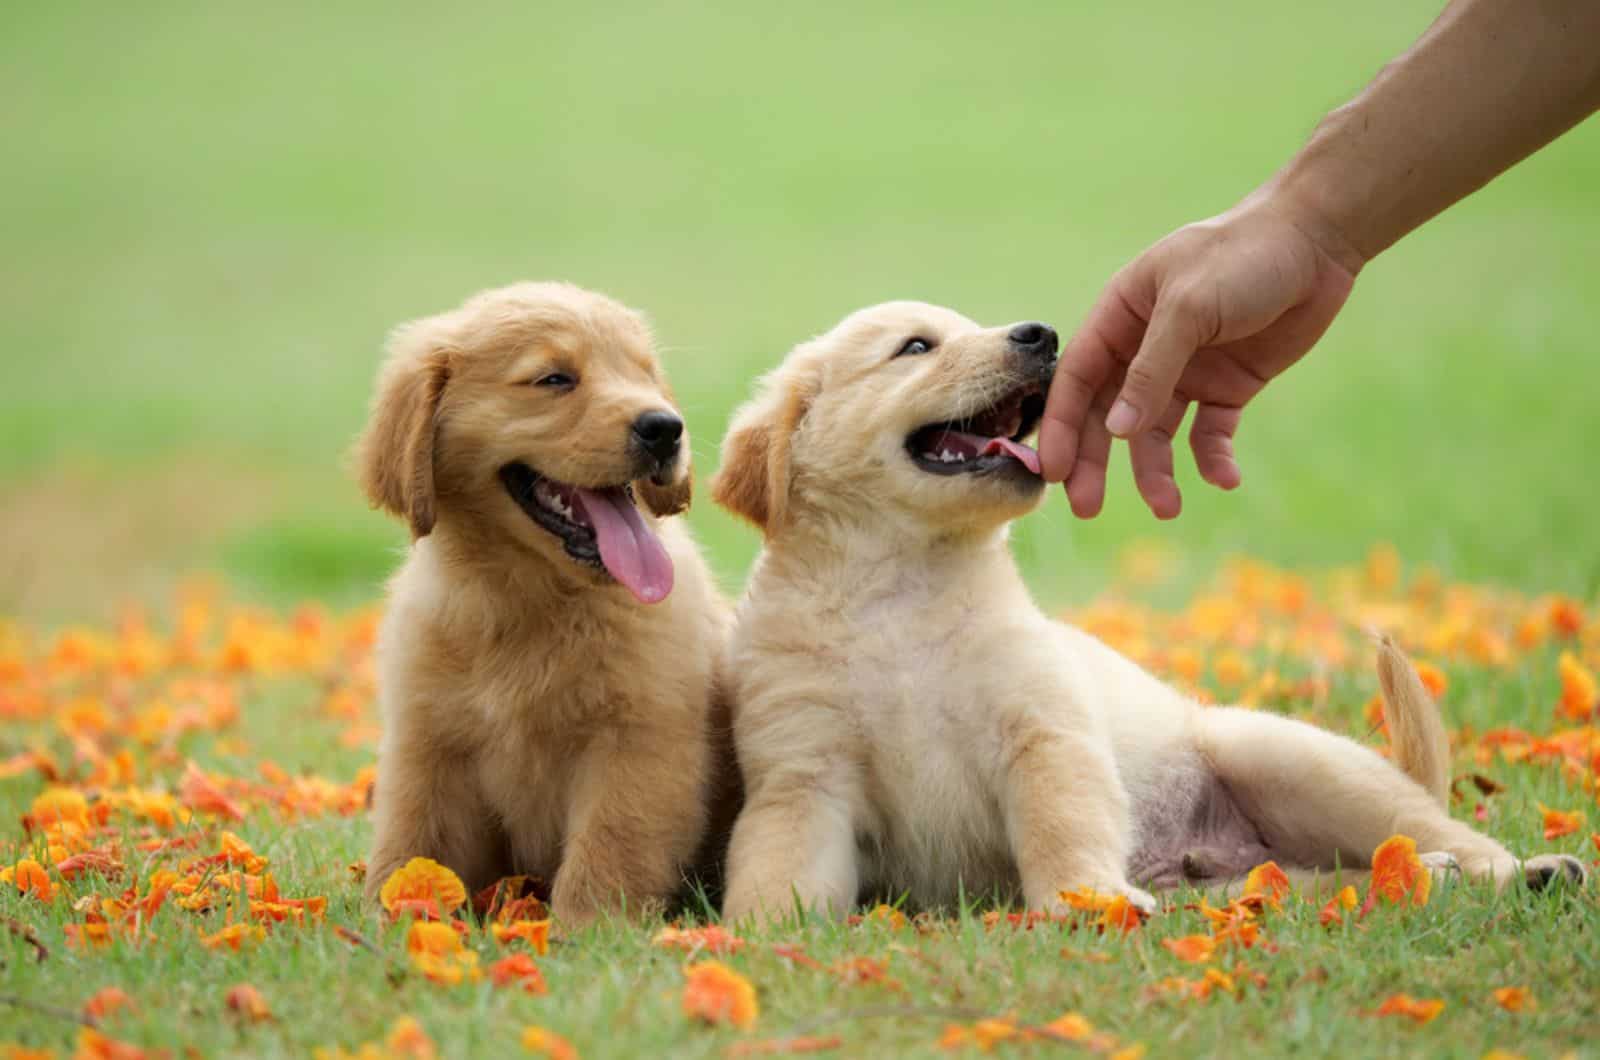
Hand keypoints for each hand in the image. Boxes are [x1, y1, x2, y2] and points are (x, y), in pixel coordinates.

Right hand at [1038, 193, 1359, 517]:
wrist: (1317, 241)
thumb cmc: (1242, 256)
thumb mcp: (1188, 308)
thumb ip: (1151, 371)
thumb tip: (1116, 431)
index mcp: (1120, 318)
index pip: (1077, 380)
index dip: (1061, 427)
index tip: (1055, 473)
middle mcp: (1144, 349)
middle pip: (1108, 416)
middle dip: (1097, 462)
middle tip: (1088, 509)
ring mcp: (1186, 371)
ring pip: (1156, 434)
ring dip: (1155, 471)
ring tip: (1167, 507)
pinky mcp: (1228, 388)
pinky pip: (1209, 434)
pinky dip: (1213, 459)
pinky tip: (1224, 479)